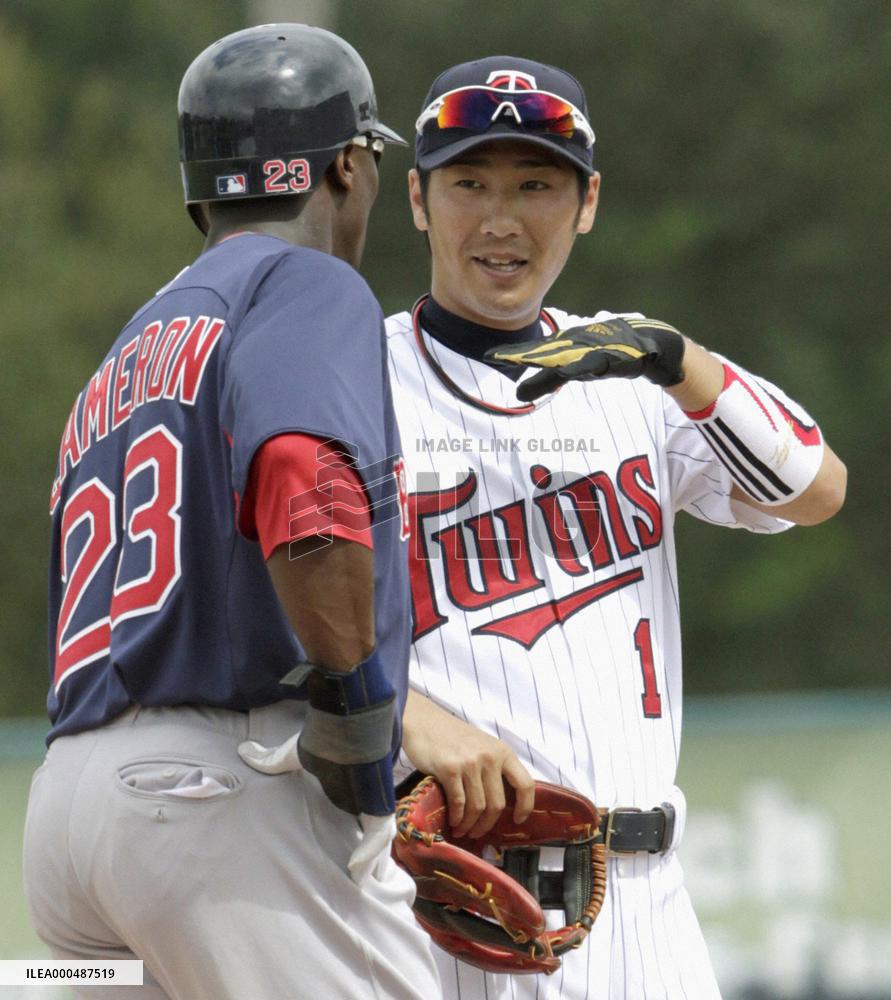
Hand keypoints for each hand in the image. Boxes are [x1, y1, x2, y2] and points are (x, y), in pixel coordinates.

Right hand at [238, 652, 396, 884]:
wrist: (344, 722)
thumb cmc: (323, 738)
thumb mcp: (292, 753)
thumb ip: (269, 758)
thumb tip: (242, 749)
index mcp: (351, 789)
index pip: (361, 816)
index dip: (360, 837)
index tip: (351, 858)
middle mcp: (365, 797)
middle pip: (374, 832)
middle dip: (372, 855)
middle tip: (360, 880)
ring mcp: (375, 800)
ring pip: (381, 838)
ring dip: (372, 860)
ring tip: (358, 883)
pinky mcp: (378, 803)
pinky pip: (379, 833)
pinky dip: (369, 851)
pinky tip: (355, 869)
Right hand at [401, 691, 534, 838]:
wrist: (424, 722)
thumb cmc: (452, 737)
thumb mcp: (483, 746)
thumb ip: (494, 768)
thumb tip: (501, 803)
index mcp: (503, 752)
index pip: (525, 784)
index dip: (525, 806)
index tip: (518, 819)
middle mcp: (490, 757)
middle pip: (497, 803)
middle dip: (487, 824)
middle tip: (477, 832)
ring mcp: (470, 763)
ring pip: (478, 807)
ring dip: (470, 825)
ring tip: (462, 830)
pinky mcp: (450, 769)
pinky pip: (459, 803)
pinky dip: (457, 817)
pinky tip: (453, 821)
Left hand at [485, 316, 685, 401]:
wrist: (651, 344)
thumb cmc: (607, 354)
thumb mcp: (574, 368)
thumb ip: (547, 381)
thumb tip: (517, 394)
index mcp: (565, 345)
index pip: (534, 350)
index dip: (512, 353)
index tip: (489, 356)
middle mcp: (576, 344)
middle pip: (544, 351)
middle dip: (521, 354)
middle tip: (497, 357)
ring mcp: (595, 348)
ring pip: (567, 355)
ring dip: (546, 358)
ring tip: (526, 361)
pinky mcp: (613, 356)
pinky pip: (595, 362)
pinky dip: (581, 365)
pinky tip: (568, 370)